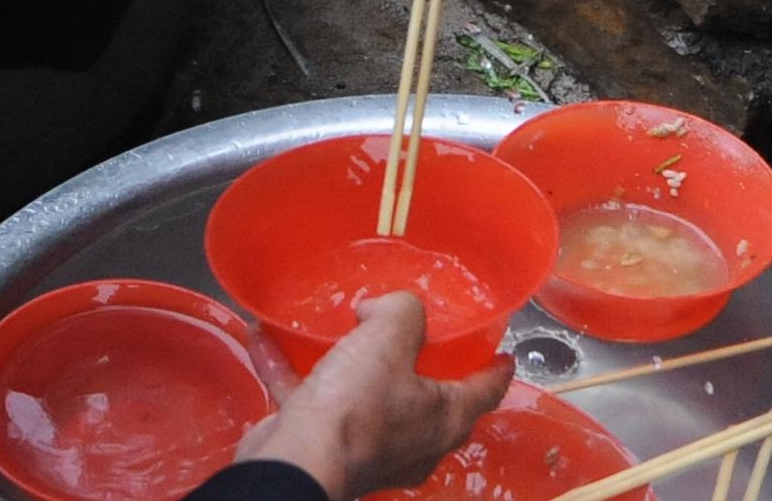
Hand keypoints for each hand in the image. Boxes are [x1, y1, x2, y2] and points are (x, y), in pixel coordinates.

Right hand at [234, 292, 513, 499]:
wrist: (295, 463)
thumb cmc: (356, 408)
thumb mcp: (387, 340)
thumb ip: (402, 312)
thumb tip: (387, 308)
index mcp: (444, 418)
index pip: (487, 390)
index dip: (498, 368)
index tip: (506, 354)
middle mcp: (415, 441)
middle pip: (432, 400)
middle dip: (427, 368)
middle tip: (421, 335)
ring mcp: (372, 450)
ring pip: (370, 400)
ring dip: (354, 366)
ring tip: (343, 330)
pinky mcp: (327, 447)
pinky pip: (313, 401)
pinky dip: (293, 372)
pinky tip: (266, 338)